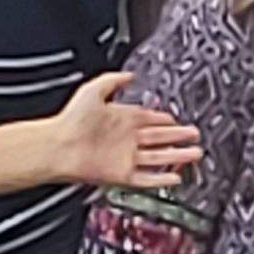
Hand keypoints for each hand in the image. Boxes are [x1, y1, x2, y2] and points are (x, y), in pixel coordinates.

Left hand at [45, 72, 201, 191]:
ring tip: (195, 153)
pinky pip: (147, 179)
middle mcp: (125, 138)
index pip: (149, 118)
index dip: (164, 119)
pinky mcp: (123, 174)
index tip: (177, 119)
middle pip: (159, 137)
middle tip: (195, 135)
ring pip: (158, 157)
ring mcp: (125, 157)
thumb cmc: (70, 119)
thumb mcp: (92, 90)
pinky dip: (161, 179)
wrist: (58, 146)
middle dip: (178, 136)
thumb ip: (112, 80)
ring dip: (177, 156)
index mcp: (120, 118)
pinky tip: (175, 177)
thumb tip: (129, 74)